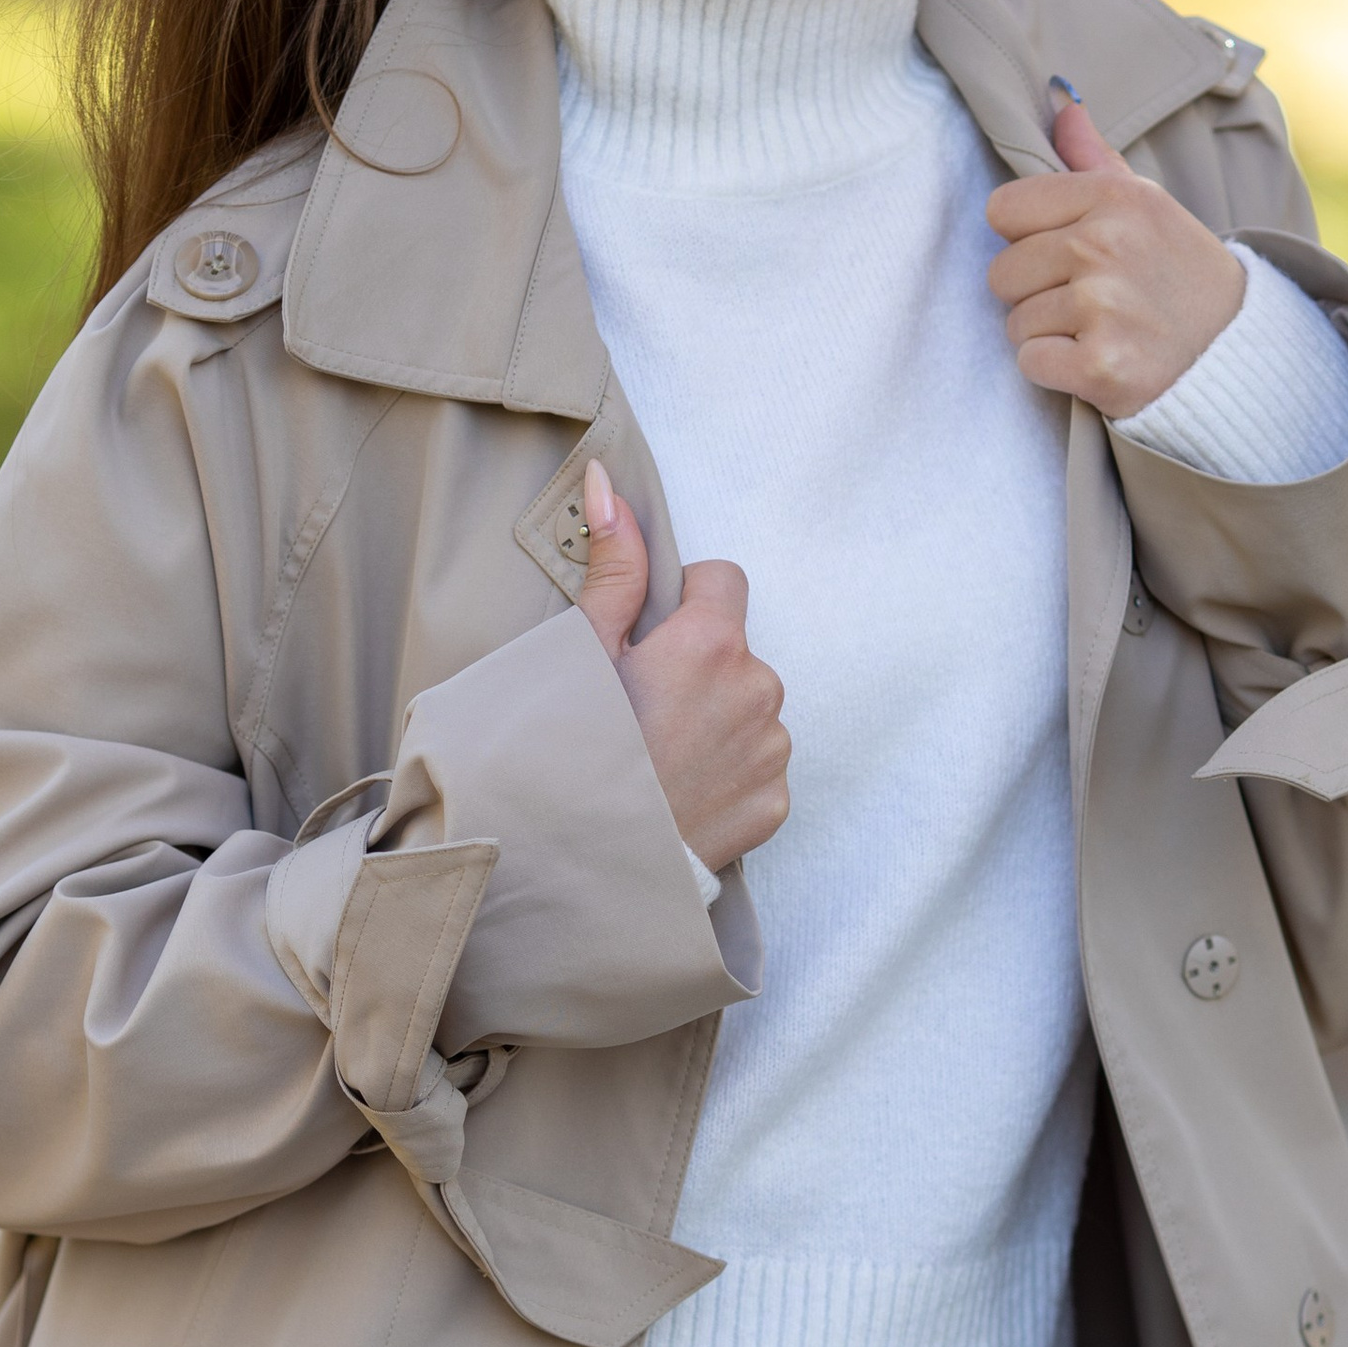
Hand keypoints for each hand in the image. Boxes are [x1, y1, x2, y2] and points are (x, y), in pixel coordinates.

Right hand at [575, 462, 790, 871]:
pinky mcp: (776, 802)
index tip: (650, 638)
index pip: (723, 579)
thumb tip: (608, 482)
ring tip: (658, 756)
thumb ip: (612, 566)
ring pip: (751, 709)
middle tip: (641, 709)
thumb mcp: (580, 651)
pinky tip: (680, 791)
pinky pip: (759, 767)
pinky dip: (729, 773)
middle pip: (737, 650)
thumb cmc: (571, 751)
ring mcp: (772, 750)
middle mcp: (759, 689)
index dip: (684, 601)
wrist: (582, 863)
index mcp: (713, 642)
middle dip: (699, 667)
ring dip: (718, 720)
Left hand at [985, 92, 1245, 417]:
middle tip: (1092, 301)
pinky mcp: (1101, 367)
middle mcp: (1106, 245)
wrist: (1237, 352)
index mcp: (1114, 198)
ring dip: (1049, 335)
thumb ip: (1094, 159)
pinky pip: (1031, 364)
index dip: (1025, 237)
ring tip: (1102, 330)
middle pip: (1001, 272)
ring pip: (1014, 323)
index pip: (1003, 210)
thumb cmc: (1179, 274)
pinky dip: (1058, 372)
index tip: (1068, 253)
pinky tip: (1101, 360)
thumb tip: (1060, 100)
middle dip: (1035, 293)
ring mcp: (1103, 307)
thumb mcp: (1147, 205)